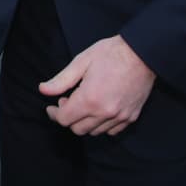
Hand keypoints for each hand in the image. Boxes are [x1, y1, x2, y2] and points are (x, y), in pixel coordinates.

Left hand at [39, 35, 156, 135]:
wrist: (142, 53)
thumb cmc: (110, 54)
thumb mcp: (81, 62)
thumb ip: (61, 80)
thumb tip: (43, 90)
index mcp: (89, 99)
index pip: (64, 119)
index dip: (54, 113)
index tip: (52, 106)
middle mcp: (105, 112)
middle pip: (78, 129)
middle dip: (68, 118)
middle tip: (68, 101)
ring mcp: (120, 117)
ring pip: (94, 132)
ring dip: (85, 122)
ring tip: (84, 104)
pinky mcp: (131, 117)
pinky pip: (112, 131)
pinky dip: (102, 125)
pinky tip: (99, 110)